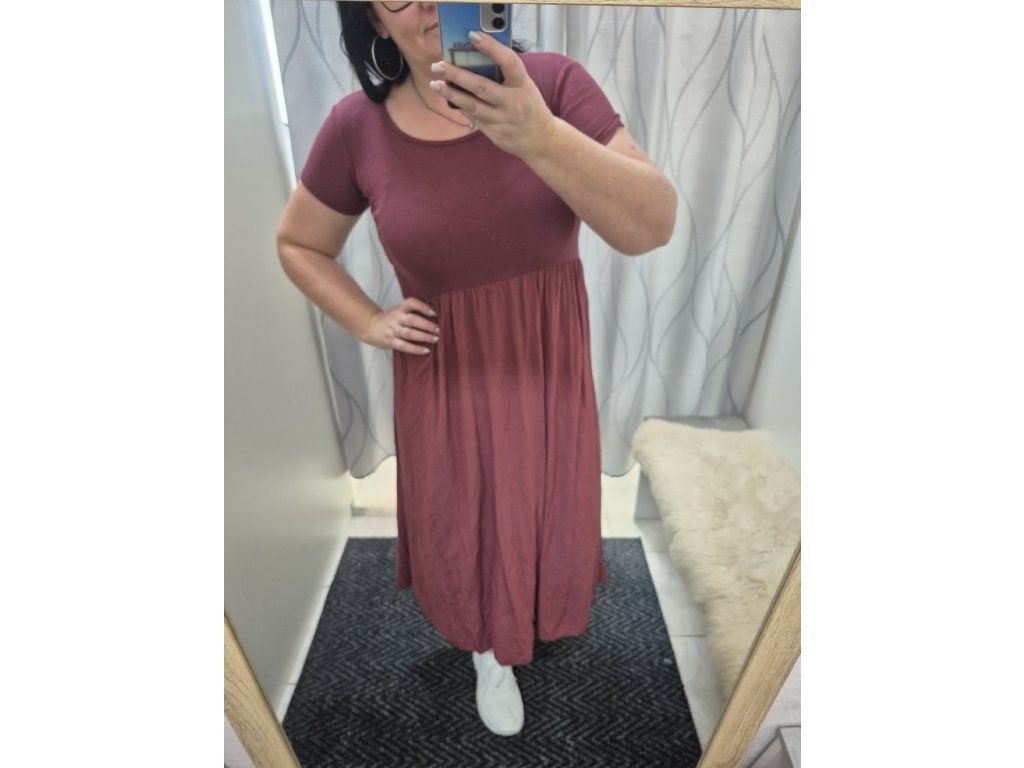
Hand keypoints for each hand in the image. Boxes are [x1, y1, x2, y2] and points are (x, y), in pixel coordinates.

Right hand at [361, 298, 439, 355]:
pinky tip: (426, 350)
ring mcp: (393, 330)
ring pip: (409, 333)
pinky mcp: (390, 341)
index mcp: (399, 309)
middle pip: (412, 320)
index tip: (433, 313)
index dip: (423, 307)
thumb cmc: (390, 319)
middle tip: (438, 330)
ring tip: (435, 339)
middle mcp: (396, 318)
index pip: (411, 303)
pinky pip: (404, 346)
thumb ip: (411, 312)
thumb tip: (433, 317)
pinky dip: (416, 349)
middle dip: (427, 325)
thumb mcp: (398, 310)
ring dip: (424, 337)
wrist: (370, 326)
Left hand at [428, 30, 555, 161]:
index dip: (492, 47)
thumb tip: (474, 59)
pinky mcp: (495, 134)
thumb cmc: (528, 105)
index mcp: (524, 85)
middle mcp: (514, 103)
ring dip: (451, 94)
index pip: (509, 62)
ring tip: (435, 83)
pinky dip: (460, 106)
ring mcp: (503, 121)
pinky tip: (449, 97)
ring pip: (472, 106)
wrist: (541, 140)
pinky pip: (473, 118)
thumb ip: (505, 75)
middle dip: (457, 75)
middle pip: (481, 87)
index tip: (473, 35)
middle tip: (438, 65)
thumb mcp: (524, 86)